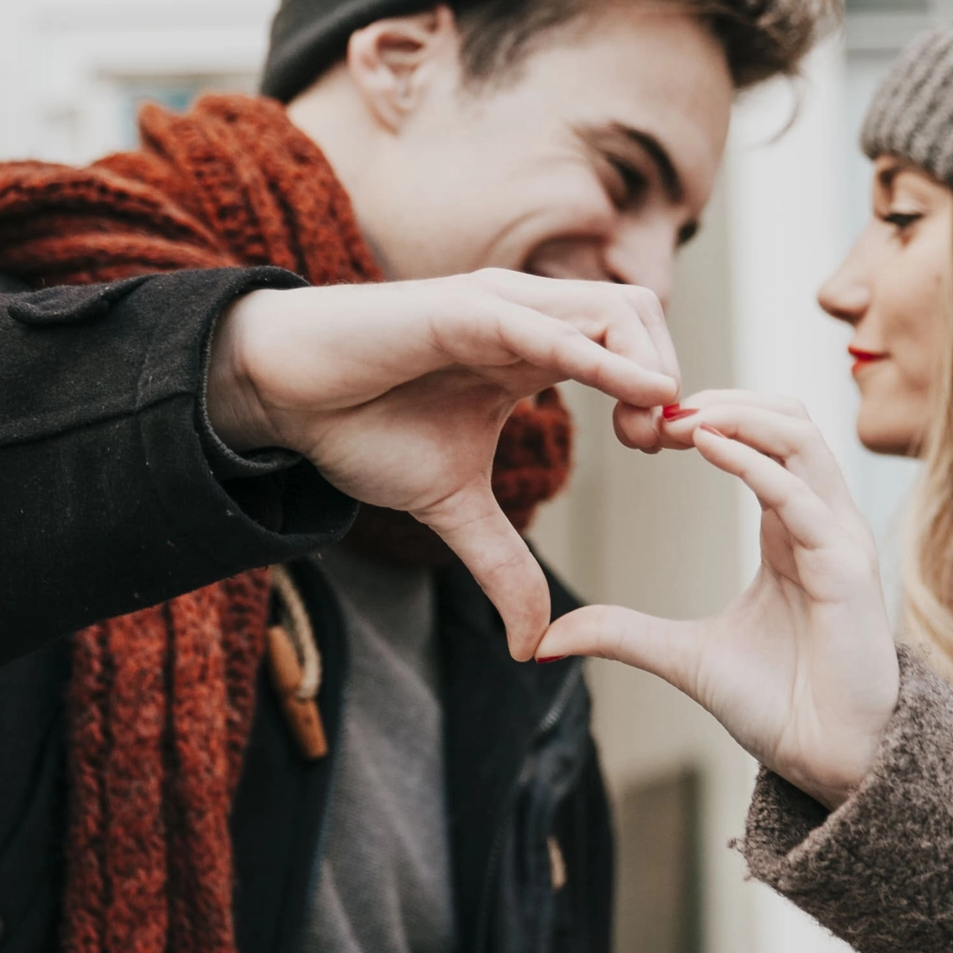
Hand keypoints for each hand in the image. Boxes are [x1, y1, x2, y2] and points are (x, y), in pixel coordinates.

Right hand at [206, 273, 677, 659]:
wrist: (282, 400)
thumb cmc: (359, 428)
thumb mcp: (450, 508)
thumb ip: (502, 566)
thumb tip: (534, 645)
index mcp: (532, 348)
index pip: (633, 343)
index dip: (659, 395)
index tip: (652, 453)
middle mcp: (526, 316)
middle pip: (642, 314)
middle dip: (670, 376)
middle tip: (650, 445)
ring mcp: (498, 307)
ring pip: (615, 310)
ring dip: (649, 365)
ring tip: (638, 433)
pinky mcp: (462, 311)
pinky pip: (549, 329)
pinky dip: (601, 359)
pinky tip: (635, 397)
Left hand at [540, 393, 900, 804]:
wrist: (830, 761)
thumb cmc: (779, 705)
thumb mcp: (681, 656)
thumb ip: (621, 634)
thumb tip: (547, 639)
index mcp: (792, 528)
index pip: (762, 438)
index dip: (708, 417)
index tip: (645, 425)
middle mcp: (822, 521)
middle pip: (786, 418)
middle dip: (722, 400)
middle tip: (654, 405)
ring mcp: (840, 539)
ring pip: (801, 439)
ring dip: (738, 415)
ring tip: (677, 417)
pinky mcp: (846, 568)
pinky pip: (800, 495)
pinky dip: (753, 461)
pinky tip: (706, 446)